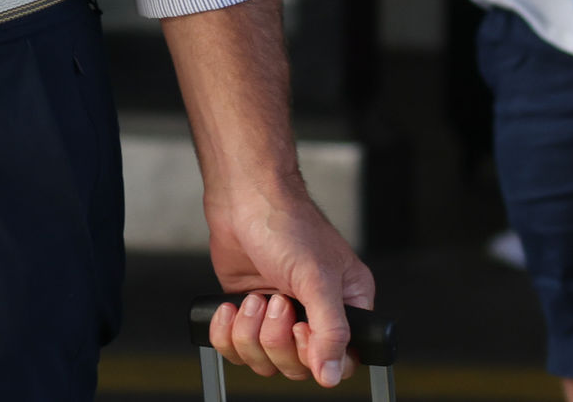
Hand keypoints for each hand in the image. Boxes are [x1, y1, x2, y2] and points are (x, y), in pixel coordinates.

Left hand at [203, 180, 376, 386]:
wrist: (243, 198)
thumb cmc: (286, 223)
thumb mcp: (318, 277)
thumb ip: (331, 329)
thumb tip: (332, 374)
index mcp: (345, 304)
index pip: (342, 360)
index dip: (315, 355)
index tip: (300, 328)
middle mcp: (312, 313)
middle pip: (297, 367)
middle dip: (277, 338)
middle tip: (275, 302)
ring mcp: (277, 316)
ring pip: (264, 361)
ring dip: (251, 334)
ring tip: (254, 298)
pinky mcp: (247, 313)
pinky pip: (235, 348)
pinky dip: (226, 333)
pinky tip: (230, 307)